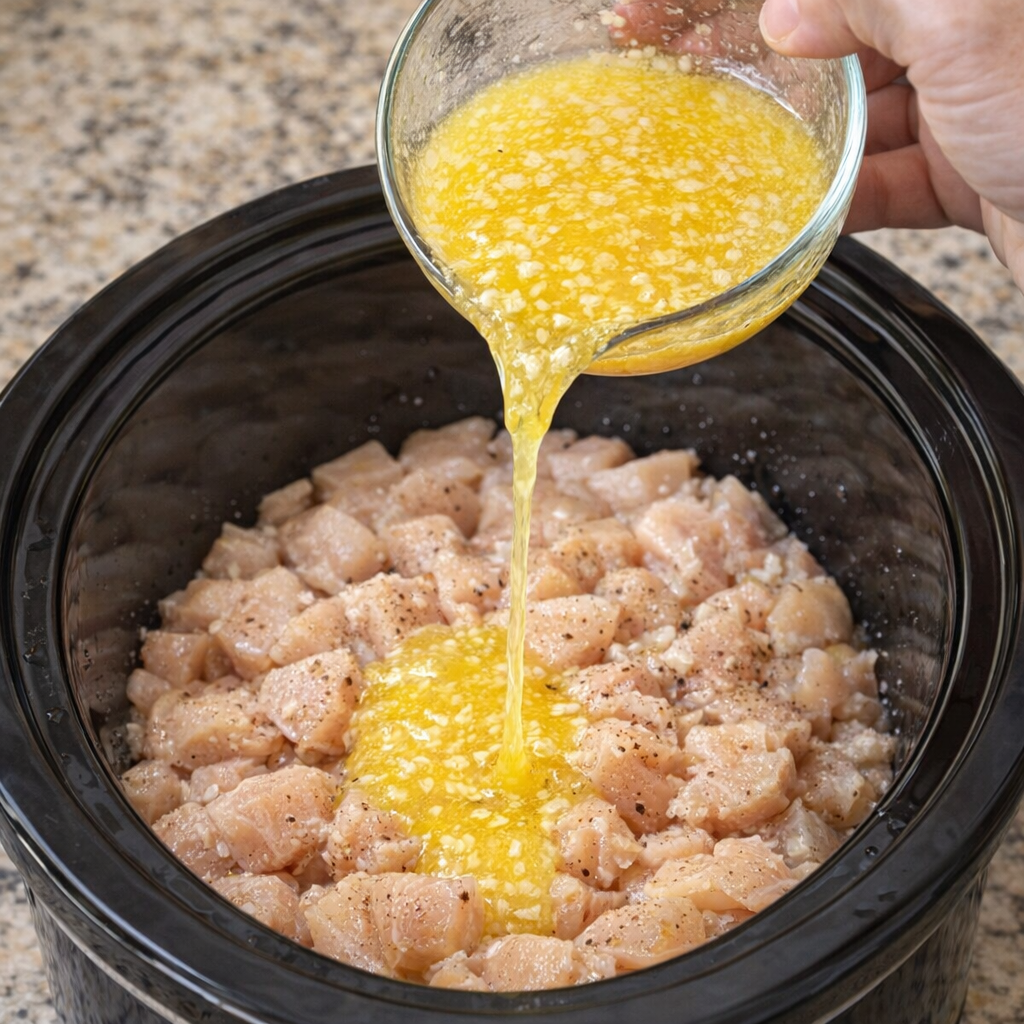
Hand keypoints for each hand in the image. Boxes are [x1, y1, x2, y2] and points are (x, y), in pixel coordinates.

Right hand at [759, 0, 1023, 288]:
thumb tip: (788, 14)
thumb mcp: (962, 26)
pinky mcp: (974, 178)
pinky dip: (850, 198)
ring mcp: (980, 111)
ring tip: (761, 154)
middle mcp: (982, 41)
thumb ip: (867, 0)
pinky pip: (892, 184)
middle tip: (733, 88)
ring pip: (875, 118)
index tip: (739, 20)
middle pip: (869, 42)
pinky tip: (810, 208)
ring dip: (820, 140)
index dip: (805, 3)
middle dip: (802, 67)